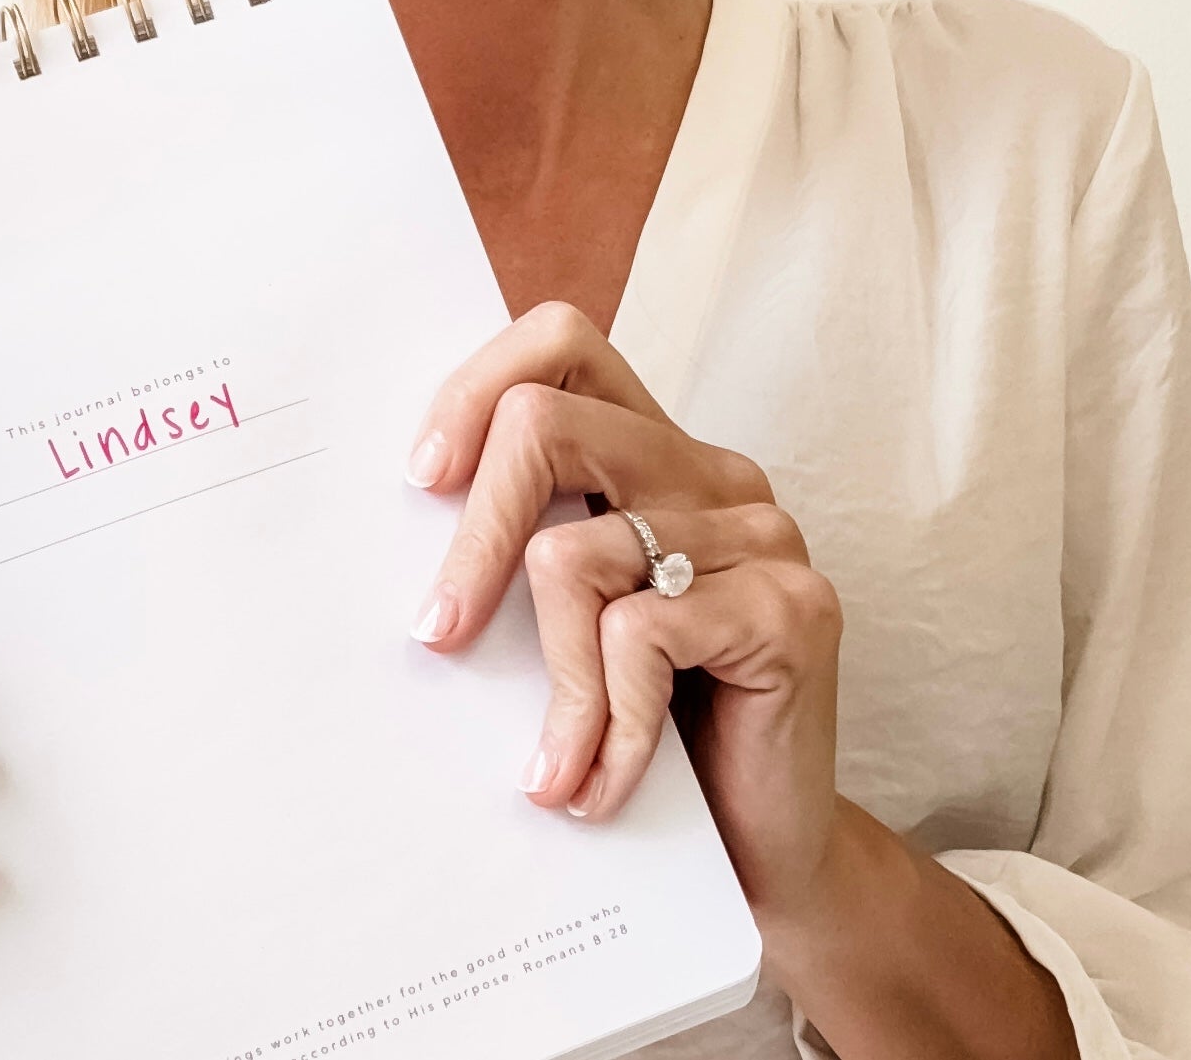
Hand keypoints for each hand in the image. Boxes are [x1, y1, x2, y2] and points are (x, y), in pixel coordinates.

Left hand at [405, 302, 843, 923]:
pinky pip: (639, 636)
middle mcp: (710, 470)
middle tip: (438, 631)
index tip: (423, 480)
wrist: (764, 849)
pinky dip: (606, 722)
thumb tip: (397, 513)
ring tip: (551, 767)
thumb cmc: (648, 726)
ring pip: (575, 554)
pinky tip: (605, 781)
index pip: (560, 342)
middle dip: (474, 538)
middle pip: (544, 426)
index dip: (476, 388)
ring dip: (550, 682)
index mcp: (651, 449)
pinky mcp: (793, 606)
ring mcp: (760, 531)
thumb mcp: (567, 621)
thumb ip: (522, 548)